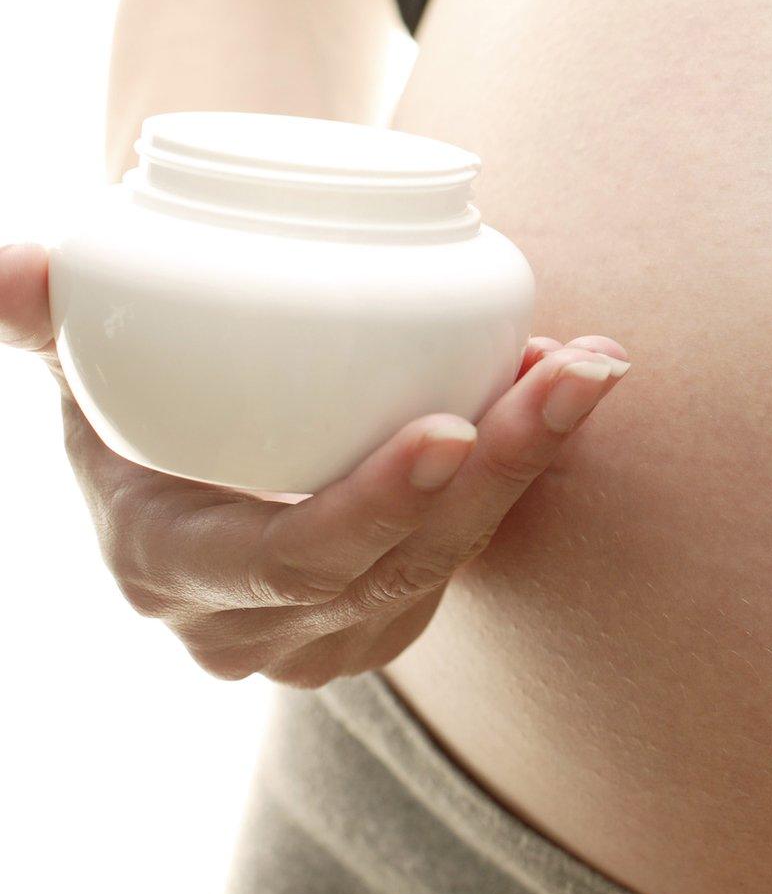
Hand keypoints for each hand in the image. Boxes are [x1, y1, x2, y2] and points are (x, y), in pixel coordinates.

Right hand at [1, 241, 629, 684]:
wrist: (186, 433)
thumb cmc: (132, 380)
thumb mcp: (80, 351)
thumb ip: (43, 311)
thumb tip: (13, 265)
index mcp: (174, 570)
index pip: (286, 560)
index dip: (368, 508)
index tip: (444, 428)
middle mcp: (260, 625)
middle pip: (403, 562)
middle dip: (498, 470)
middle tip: (564, 376)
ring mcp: (340, 628)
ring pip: (460, 553)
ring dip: (535, 458)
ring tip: (591, 362)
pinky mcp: (400, 604)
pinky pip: (481, 540)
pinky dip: (531, 463)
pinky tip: (574, 381)